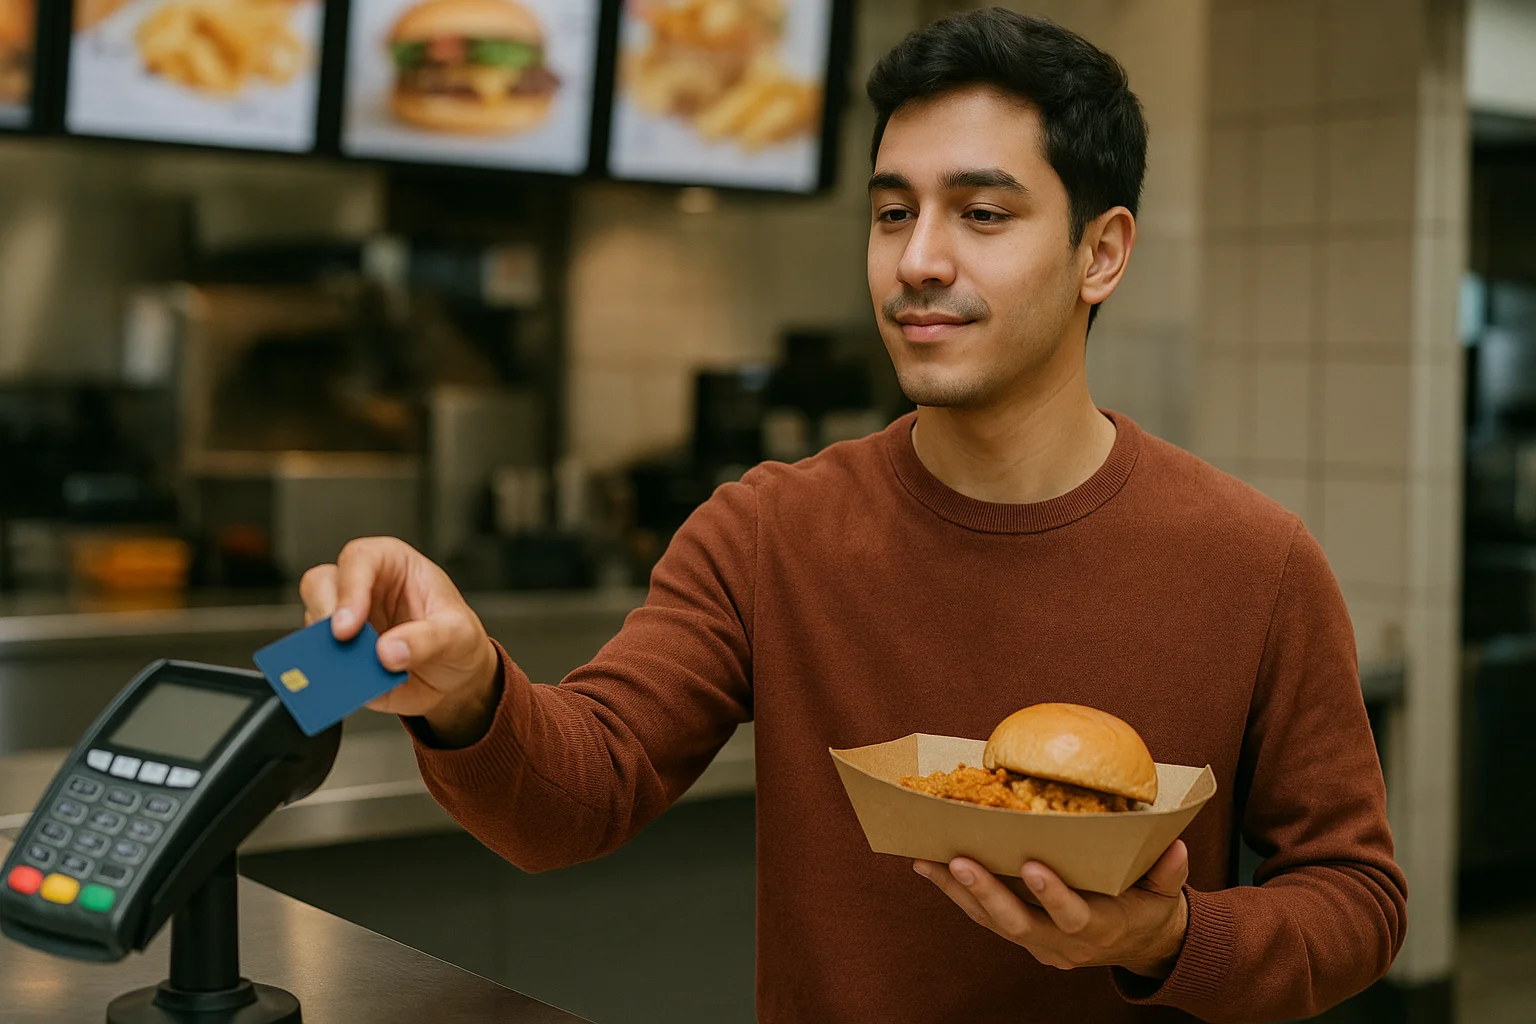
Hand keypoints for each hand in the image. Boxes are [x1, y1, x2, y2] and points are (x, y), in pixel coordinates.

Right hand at [299, 537, 501, 746]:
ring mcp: (347, 622)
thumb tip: (389, 651)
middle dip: (324, 614)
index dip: (349, 589)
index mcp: (392, 564)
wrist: (456, 678)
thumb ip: (427, 640)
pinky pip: (319, 662)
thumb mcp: (457, 634)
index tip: (350, 625)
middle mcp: (363, 588)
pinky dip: (327, 675)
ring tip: (351, 669)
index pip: (360, 559)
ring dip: (325, 649)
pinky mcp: (340, 655)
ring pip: (312, 624)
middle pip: (320, 584)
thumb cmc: (457, 639)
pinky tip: (345, 685)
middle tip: (342, 644)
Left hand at [914, 840, 1189, 978]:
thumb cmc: (1150, 909)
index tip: (1033, 866)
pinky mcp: (1022, 937)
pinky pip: (984, 917)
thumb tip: (1174, 846)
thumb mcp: (1166, 894)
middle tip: (962, 862)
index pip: (1074, 917)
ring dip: (959, 892)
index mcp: (1101, 929)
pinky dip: (956, 893)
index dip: (1053, 895)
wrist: (1141, 947)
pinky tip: (930, 867)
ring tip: (929, 861)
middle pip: (1019, 924)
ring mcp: (1039, 944)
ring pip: (992, 922)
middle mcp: (1063, 944)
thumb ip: (1167, 873)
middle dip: (989, 893)